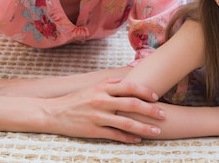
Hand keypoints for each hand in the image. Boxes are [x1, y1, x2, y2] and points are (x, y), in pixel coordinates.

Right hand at [44, 77, 164, 142]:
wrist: (54, 112)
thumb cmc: (77, 99)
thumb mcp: (92, 86)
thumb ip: (110, 83)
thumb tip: (126, 78)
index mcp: (103, 88)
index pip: (129, 87)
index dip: (145, 91)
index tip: (156, 96)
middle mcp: (102, 101)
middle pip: (132, 105)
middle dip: (151, 110)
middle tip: (163, 114)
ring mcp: (98, 116)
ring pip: (127, 123)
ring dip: (144, 128)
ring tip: (156, 131)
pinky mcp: (94, 131)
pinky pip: (116, 135)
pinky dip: (129, 138)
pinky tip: (138, 140)